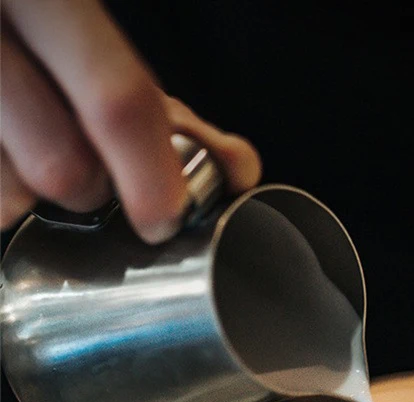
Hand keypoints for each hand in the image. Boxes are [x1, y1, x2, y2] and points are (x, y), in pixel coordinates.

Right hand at [0, 0, 260, 241]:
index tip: (162, 218)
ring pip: (5, 194)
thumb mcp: (87, 34)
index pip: (119, 101)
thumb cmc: (25, 17)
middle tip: (82, 171)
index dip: (152, 178)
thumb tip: (238, 167)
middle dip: (86, 190)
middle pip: (61, 167)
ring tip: (20, 150)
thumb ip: (160, 104)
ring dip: (24, 195)